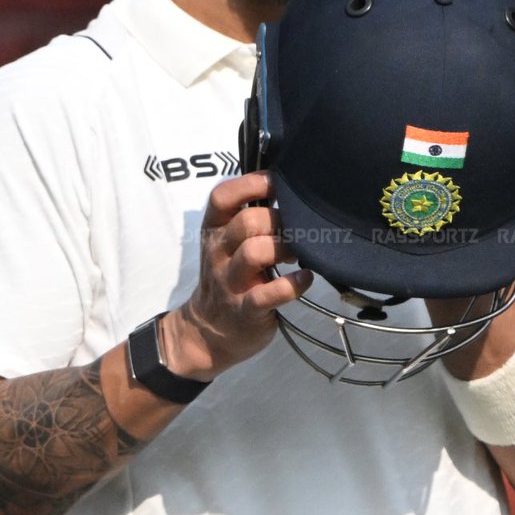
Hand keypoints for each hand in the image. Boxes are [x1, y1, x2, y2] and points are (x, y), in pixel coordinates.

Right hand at [162, 171, 312, 379]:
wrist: (209, 331)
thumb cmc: (228, 276)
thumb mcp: (226, 244)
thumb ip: (247, 217)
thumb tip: (288, 191)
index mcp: (213, 230)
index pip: (221, 196)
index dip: (250, 183)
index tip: (276, 183)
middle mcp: (218, 252)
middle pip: (247, 222)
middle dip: (278, 220)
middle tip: (295, 229)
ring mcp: (230, 282)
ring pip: (254, 253)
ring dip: (284, 248)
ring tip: (297, 253)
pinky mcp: (246, 310)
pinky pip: (269, 294)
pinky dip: (292, 284)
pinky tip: (305, 278)